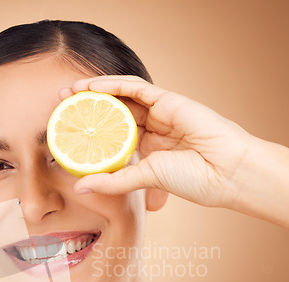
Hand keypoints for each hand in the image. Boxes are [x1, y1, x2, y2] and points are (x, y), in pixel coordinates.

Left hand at [61, 76, 257, 208]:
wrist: (228, 172)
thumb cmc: (193, 179)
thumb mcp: (144, 179)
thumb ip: (113, 182)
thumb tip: (80, 188)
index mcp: (148, 149)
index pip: (112, 135)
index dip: (90, 131)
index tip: (66, 131)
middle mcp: (153, 129)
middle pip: (113, 113)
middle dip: (86, 107)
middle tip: (60, 105)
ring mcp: (161, 113)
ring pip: (122, 96)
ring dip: (95, 91)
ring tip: (69, 91)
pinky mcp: (169, 100)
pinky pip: (137, 88)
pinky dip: (114, 85)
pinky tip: (92, 86)